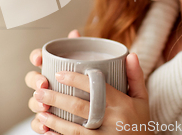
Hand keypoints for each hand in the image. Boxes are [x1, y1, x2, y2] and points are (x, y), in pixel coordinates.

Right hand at [25, 29, 80, 133]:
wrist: (99, 112)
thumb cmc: (90, 86)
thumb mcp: (90, 68)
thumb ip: (82, 50)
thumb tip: (74, 32)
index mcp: (54, 68)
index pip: (38, 58)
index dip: (35, 56)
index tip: (39, 58)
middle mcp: (46, 84)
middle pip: (31, 79)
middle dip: (34, 80)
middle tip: (43, 84)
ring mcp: (45, 102)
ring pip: (33, 101)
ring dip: (36, 103)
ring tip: (45, 108)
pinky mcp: (48, 120)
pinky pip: (38, 123)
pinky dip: (40, 125)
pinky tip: (47, 128)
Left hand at [33, 53, 152, 133]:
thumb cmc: (140, 123)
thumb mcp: (142, 99)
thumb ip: (135, 76)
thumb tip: (130, 54)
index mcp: (121, 104)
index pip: (95, 87)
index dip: (75, 80)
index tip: (59, 74)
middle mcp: (112, 121)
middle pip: (79, 108)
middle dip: (56, 99)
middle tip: (39, 91)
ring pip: (73, 129)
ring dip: (53, 120)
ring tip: (40, 111)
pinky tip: (47, 131)